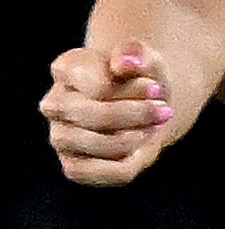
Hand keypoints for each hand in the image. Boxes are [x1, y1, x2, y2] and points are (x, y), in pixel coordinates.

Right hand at [44, 35, 185, 184]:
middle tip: (165, 110)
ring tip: (153, 126)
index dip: (135, 90)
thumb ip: (136, 54)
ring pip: (97, 146)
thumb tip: (128, 63)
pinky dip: (130, 164)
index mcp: (66, 69)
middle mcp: (54, 104)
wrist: (145, 104)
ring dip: (135, 138)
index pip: (99, 86)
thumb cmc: (140, 77)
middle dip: (138, 115)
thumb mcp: (146, 58)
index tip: (157, 88)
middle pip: (94, 116)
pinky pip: (102, 174)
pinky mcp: (74, 166)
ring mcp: (60, 137)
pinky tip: (141, 148)